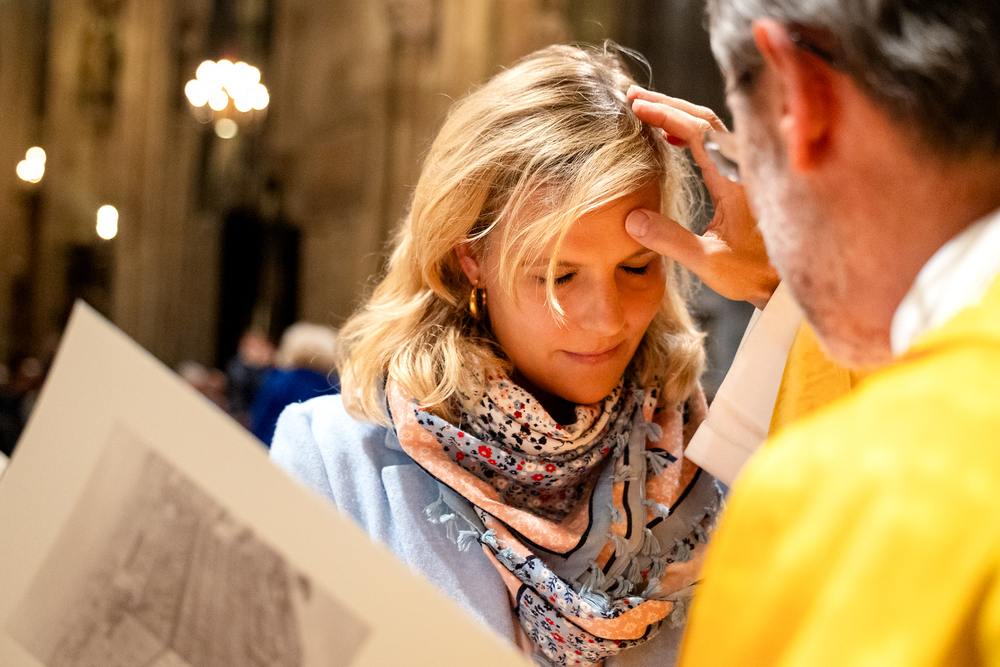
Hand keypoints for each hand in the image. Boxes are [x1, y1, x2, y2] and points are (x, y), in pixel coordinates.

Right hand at [625, 86, 778, 309]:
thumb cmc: (752, 273)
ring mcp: (745, 168)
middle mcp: (743, 166)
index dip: (666, 115)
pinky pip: (716, 139)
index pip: (699, 131)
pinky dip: (691, 129)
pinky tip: (672, 137)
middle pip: (705, 117)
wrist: (783, 281)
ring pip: (711, 125)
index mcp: (736, 179)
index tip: (637, 106)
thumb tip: (631, 219)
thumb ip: (670, 240)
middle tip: (632, 96)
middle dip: (668, 103)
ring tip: (644, 107)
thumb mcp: (708, 262)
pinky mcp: (742, 176)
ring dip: (678, 113)